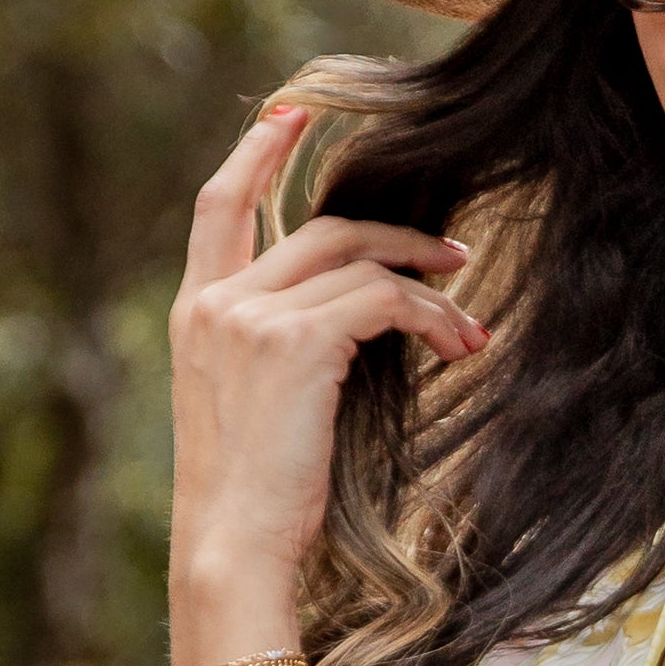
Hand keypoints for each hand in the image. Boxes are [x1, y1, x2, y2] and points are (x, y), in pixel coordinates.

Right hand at [166, 105, 487, 601]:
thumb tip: (351, 327)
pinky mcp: (295, 342)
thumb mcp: (253, 414)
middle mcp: (216, 303)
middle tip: (453, 257)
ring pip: (359, 261)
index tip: (288, 114)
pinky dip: (430, 316)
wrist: (231, 551)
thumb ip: (279, 354)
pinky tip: (458, 346)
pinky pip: (382, 299)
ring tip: (470, 324)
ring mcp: (251, 317)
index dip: (253, 153)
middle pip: (318, 228)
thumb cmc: (252, 504)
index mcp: (194, 314)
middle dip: (395, 236)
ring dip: (428, 286)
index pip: (217, 207)